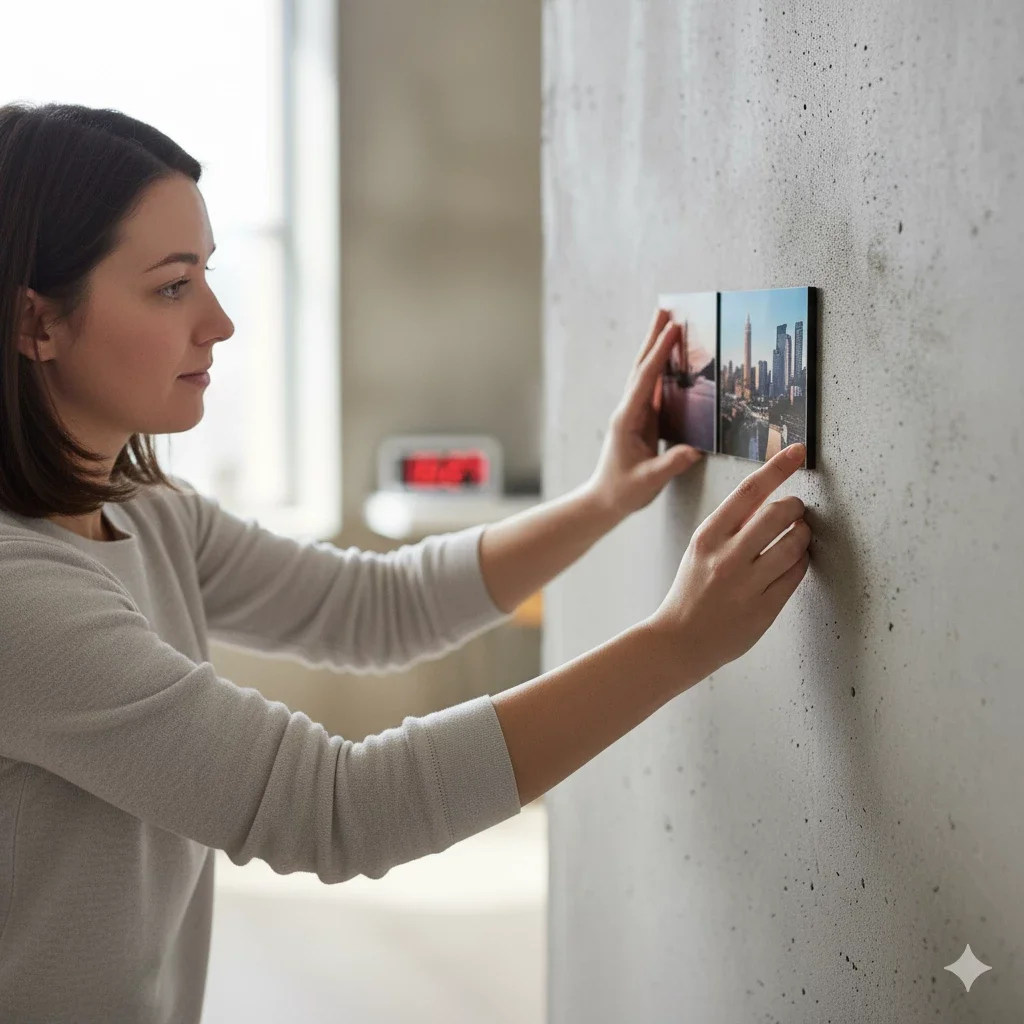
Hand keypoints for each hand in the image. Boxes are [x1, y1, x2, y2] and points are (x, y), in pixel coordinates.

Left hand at [586, 308, 704, 519]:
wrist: (605, 500)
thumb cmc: (623, 491)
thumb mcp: (648, 481)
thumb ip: (670, 465)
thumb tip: (694, 450)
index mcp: (627, 420)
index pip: (645, 381)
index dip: (659, 355)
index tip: (672, 330)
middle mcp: (628, 411)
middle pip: (641, 367)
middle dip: (653, 338)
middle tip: (666, 310)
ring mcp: (633, 413)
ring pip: (645, 374)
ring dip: (656, 348)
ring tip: (668, 323)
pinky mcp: (640, 420)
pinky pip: (652, 387)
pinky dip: (661, 368)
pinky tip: (670, 357)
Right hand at [646, 442, 810, 682]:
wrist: (679, 640)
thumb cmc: (691, 591)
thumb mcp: (700, 550)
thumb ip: (730, 526)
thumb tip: (767, 498)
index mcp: (707, 536)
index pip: (749, 491)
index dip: (777, 467)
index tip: (797, 451)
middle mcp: (726, 557)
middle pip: (778, 514)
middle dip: (796, 506)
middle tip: (797, 509)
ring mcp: (746, 584)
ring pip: (794, 545)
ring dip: (804, 534)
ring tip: (800, 534)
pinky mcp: (764, 609)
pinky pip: (796, 575)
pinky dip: (802, 562)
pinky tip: (795, 560)